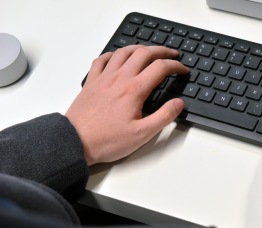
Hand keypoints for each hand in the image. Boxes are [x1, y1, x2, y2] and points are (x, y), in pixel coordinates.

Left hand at [66, 45, 188, 165]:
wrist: (75, 141)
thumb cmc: (107, 140)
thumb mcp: (142, 134)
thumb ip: (164, 116)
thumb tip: (178, 103)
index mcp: (134, 90)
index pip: (160, 68)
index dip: (175, 66)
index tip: (182, 70)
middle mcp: (119, 78)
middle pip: (144, 53)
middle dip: (161, 51)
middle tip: (172, 54)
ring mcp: (103, 78)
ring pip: (124, 52)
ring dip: (140, 48)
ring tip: (149, 51)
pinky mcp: (91, 82)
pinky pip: (102, 59)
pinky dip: (114, 54)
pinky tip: (118, 58)